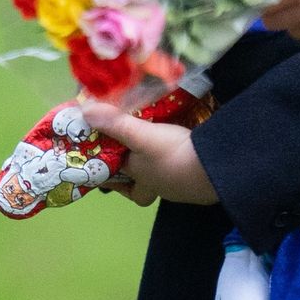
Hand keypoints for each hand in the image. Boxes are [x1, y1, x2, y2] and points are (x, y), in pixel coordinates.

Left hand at [79, 101, 218, 205]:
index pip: (118, 182)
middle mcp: (158, 186)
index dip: (108, 174)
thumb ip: (116, 123)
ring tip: (155, 142)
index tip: (101, 163)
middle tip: (130, 154)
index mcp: (140, 177)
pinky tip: (183, 146)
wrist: (214, 170)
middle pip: (140, 187)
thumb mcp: (142, 136)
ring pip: (162, 178)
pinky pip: (183, 172)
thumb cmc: (172, 155)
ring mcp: (180, 186)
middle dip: (134, 173)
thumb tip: (85, 111)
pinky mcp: (199, 181)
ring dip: (157, 163)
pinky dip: (179, 160)